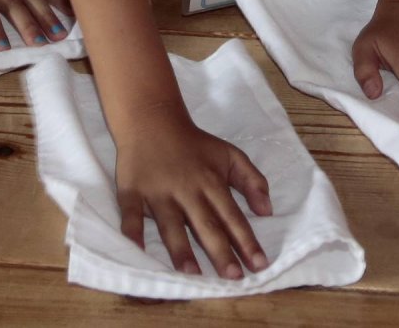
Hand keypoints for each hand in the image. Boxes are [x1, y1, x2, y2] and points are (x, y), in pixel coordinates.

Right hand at [114, 109, 272, 279]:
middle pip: (206, 225)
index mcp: (211, 182)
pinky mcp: (132, 191)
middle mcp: (186, 190)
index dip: (247, 241)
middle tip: (233, 277)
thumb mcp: (230, 155)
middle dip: (221, 252)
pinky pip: (131, 214)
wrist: (152, 120)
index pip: (232, 216)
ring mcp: (157, 192)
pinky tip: (137, 249)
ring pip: (171, 225)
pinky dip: (132, 231)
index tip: (260, 265)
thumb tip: (267, 211)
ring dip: (181, 250)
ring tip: (192, 274)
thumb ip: (252, 180)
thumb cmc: (194, 144)